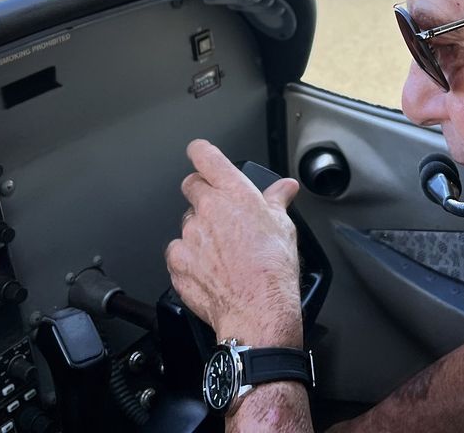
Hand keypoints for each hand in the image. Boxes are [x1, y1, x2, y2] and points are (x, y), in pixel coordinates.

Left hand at [166, 139, 303, 346]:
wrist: (258, 310)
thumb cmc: (273, 270)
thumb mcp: (284, 226)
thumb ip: (278, 200)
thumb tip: (285, 188)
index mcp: (234, 193)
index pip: (206, 157)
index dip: (201, 151)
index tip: (200, 152)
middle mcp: (207, 209)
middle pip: (192, 186)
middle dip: (202, 193)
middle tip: (219, 211)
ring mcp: (189, 235)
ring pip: (187, 223)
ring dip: (200, 230)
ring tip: (222, 251)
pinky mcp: (177, 261)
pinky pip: (178, 252)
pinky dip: (190, 258)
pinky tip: (209, 269)